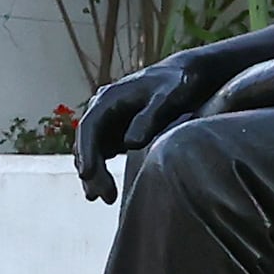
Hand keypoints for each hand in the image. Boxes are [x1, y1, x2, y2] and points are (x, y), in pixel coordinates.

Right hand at [72, 50, 208, 203]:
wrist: (187, 74)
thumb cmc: (179, 83)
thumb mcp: (169, 97)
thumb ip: (149, 118)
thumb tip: (129, 143)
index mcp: (109, 98)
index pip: (90, 127)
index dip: (87, 151)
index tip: (87, 174)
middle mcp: (102, 108)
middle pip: (87, 142)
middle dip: (91, 170)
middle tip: (102, 197)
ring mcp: (108, 120)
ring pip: (92, 150)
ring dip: (94, 174)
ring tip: (105, 198)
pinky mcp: (116, 131)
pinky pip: (102, 153)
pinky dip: (102, 171)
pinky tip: (108, 191)